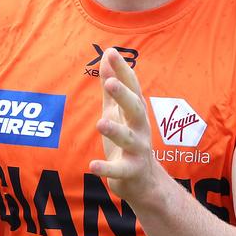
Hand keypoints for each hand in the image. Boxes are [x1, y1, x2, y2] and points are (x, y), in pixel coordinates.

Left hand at [89, 48, 160, 204]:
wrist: (144, 182)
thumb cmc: (127, 141)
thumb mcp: (117, 111)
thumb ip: (111, 86)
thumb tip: (107, 54)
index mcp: (135, 113)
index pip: (131, 88)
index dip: (123, 71)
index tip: (112, 52)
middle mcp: (140, 129)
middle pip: (135, 109)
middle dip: (124, 96)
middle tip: (110, 83)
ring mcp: (137, 151)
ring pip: (129, 139)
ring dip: (116, 131)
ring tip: (101, 123)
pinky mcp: (131, 172)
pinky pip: (119, 170)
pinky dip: (106, 169)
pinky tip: (92, 166)